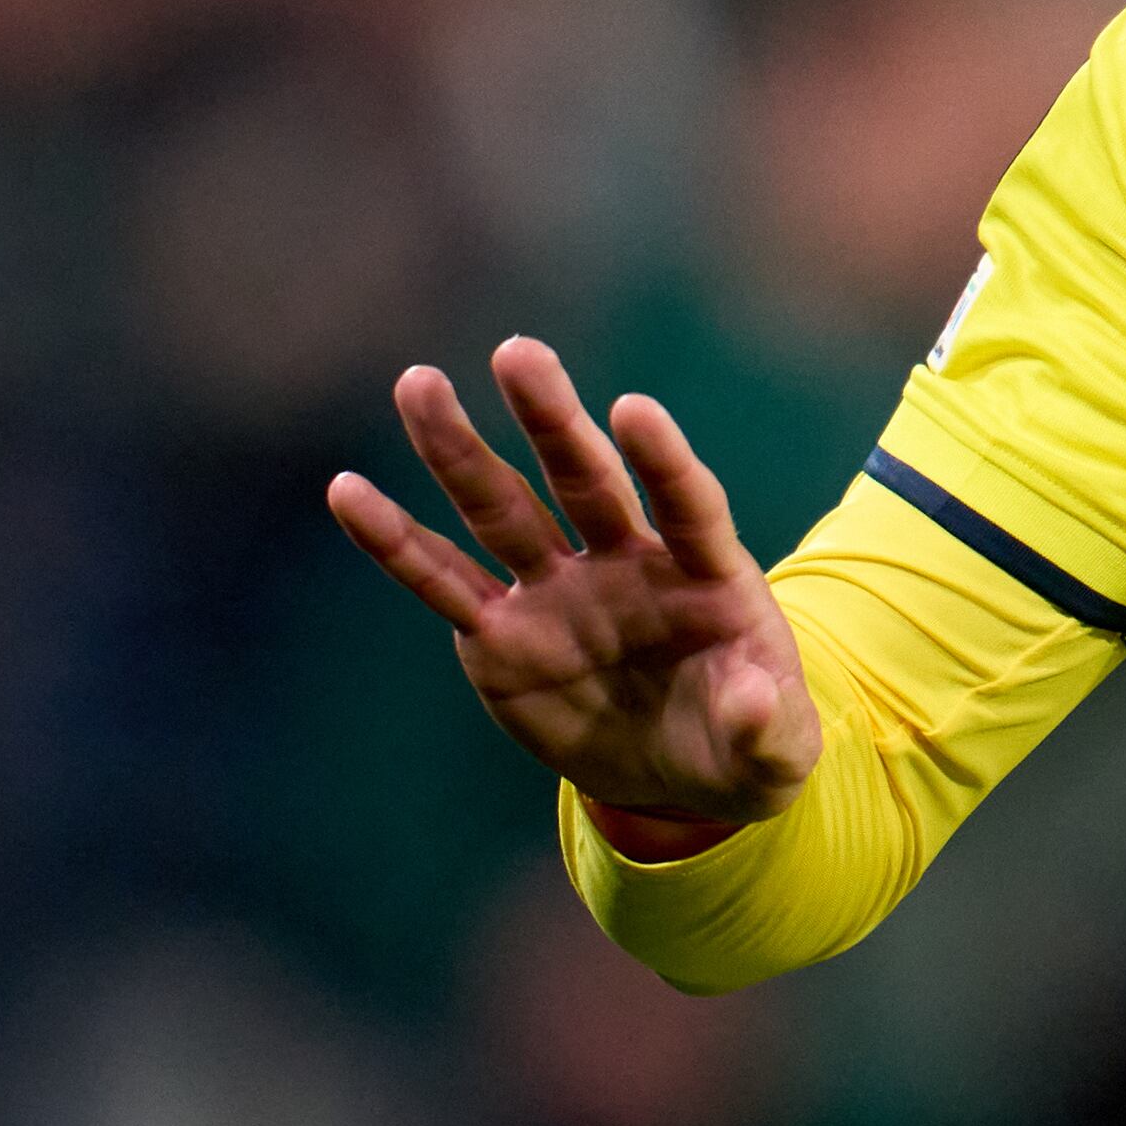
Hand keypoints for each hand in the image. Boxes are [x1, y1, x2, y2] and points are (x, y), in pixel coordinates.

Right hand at [326, 336, 825, 830]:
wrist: (681, 773)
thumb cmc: (745, 744)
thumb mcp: (777, 751)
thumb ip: (767, 725)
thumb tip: (750, 701)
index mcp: (705, 572)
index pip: (686, 501)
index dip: (661, 459)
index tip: (631, 409)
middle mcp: (625, 562)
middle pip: (585, 479)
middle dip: (552, 420)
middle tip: (518, 352)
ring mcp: (557, 591)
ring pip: (503, 511)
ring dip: (460, 451)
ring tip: (419, 384)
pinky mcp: (501, 635)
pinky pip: (443, 583)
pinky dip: (395, 541)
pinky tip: (348, 491)